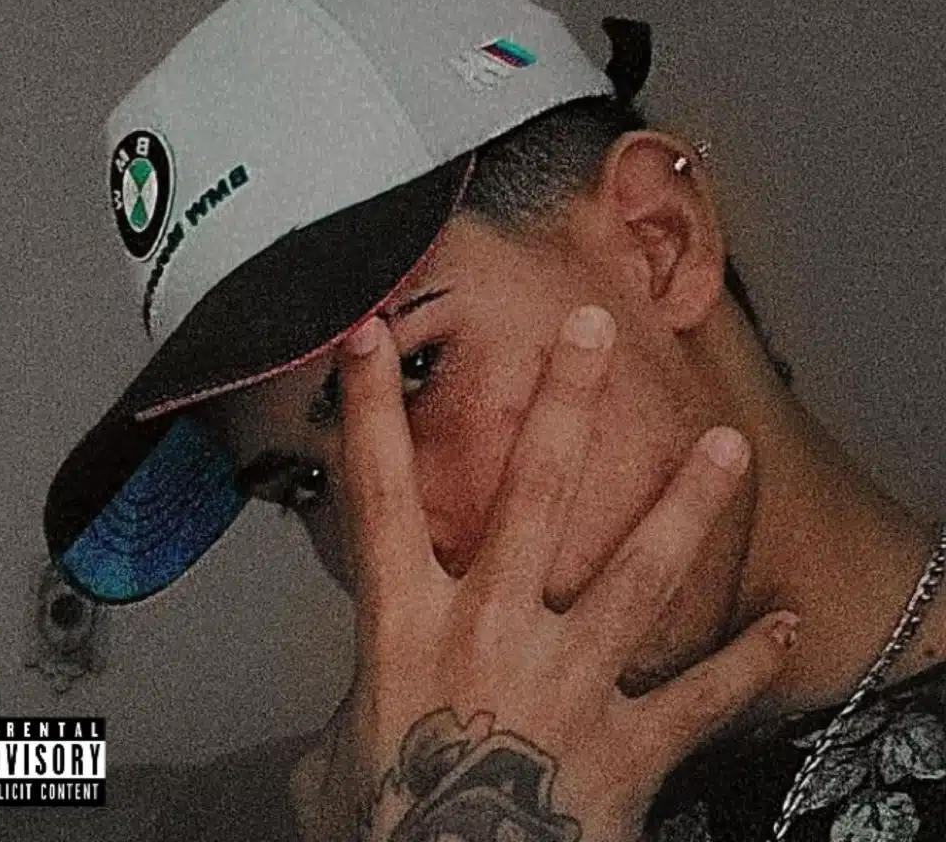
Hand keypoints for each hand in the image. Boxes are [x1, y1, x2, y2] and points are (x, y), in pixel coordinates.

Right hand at [339, 305, 797, 841]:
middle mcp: (490, 635)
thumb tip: (349, 719)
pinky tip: (787, 622)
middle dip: (562, 405)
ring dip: (686, 507)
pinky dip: (747, 661)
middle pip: (530, 496)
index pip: (377, 496)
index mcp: (408, 629)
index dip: (371, 411)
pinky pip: (700, 697)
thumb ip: (352, 715)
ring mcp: (568, 684)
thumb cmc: (388, 830)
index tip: (371, 335)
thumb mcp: (336, 762)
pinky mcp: (628, 747)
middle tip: (592, 331)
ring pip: (639, 575)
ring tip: (728, 446)